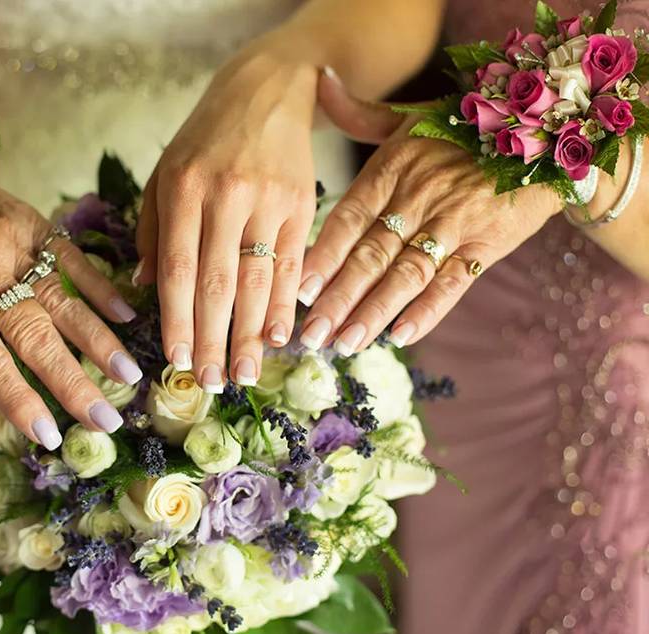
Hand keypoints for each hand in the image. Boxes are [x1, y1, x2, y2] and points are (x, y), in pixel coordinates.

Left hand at [0, 182, 141, 449]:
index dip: (20, 400)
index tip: (50, 436)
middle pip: (33, 335)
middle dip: (73, 382)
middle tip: (106, 419)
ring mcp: (8, 243)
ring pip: (60, 299)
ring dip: (98, 341)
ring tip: (129, 374)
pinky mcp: (29, 220)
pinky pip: (70, 258)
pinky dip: (98, 288)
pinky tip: (125, 315)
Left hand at [134, 34, 318, 391]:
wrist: (267, 89)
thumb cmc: (204, 138)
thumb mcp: (164, 173)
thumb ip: (153, 230)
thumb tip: (147, 289)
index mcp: (183, 187)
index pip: (179, 269)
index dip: (178, 320)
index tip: (175, 361)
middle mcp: (226, 195)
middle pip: (218, 284)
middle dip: (213, 340)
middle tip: (211, 383)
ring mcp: (268, 200)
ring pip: (258, 281)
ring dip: (251, 335)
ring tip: (244, 375)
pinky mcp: (303, 204)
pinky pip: (292, 264)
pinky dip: (286, 304)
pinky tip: (280, 337)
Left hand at [298, 74, 562, 353]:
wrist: (544, 138)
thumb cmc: (462, 130)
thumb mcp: (409, 116)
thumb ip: (360, 113)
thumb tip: (319, 81)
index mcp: (393, 168)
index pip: (348, 218)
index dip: (323, 255)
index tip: (300, 289)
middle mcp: (418, 197)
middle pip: (370, 254)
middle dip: (339, 297)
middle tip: (312, 334)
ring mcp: (453, 223)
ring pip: (406, 274)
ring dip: (374, 312)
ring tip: (346, 343)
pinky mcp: (486, 244)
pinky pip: (453, 282)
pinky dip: (428, 310)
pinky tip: (401, 335)